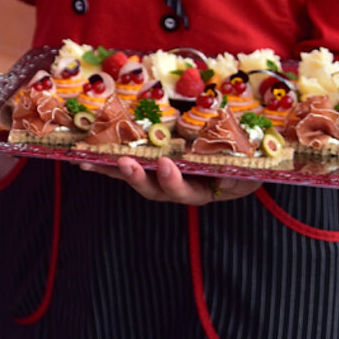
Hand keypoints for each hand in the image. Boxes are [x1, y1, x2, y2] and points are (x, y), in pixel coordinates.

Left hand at [78, 155, 259, 205]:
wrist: (247, 146)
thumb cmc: (252, 154)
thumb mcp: (251, 158)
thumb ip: (238, 162)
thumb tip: (216, 164)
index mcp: (207, 187)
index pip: (189, 191)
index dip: (175, 181)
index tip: (167, 164)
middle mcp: (182, 185)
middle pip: (155, 189)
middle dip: (137, 177)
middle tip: (122, 162)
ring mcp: (164, 174)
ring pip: (137, 176)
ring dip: (112, 169)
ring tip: (89, 161)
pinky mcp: (151, 159)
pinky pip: (129, 160)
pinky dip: (107, 158)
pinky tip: (86, 154)